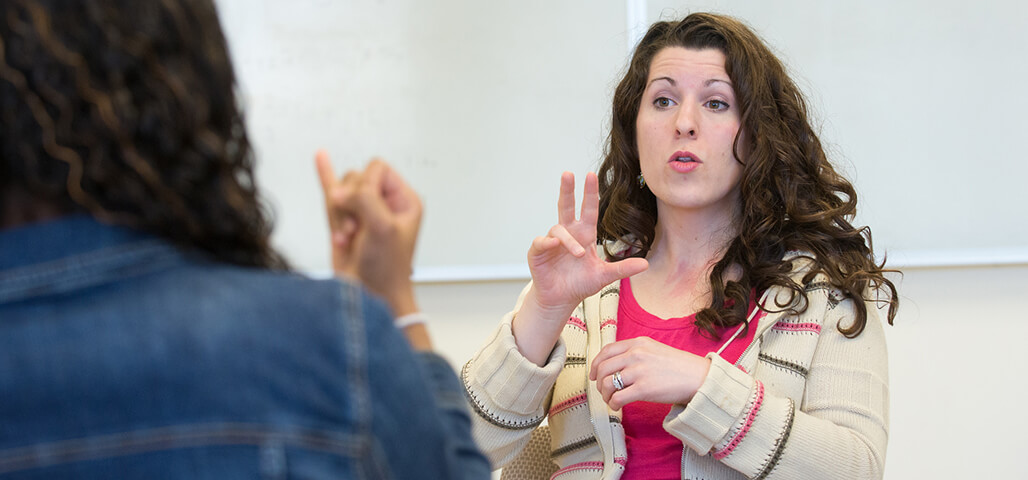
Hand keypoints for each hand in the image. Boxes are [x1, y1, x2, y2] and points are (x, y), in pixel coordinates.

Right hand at [316, 151, 421, 316]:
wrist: (370, 297)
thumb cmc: (387, 269)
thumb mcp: (383, 229)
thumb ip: (366, 200)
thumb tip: (340, 191)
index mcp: (404, 201)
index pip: (378, 169)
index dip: (366, 185)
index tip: (367, 210)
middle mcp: (384, 203)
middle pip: (357, 178)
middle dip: (350, 202)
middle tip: (356, 229)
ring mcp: (363, 212)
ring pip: (340, 191)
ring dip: (338, 215)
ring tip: (347, 237)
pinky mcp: (343, 222)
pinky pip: (332, 192)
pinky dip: (325, 175)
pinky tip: (321, 157)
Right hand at [512, 172, 647, 365]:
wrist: (562, 299)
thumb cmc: (581, 284)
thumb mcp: (604, 276)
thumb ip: (623, 268)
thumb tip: (646, 264)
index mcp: (585, 235)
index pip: (588, 210)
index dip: (590, 193)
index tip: (591, 175)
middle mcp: (568, 234)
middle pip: (566, 207)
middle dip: (567, 190)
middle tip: (568, 174)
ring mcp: (552, 242)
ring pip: (558, 229)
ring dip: (569, 240)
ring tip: (579, 254)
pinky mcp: (539, 252)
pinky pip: (541, 241)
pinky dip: (547, 242)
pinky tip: (552, 244)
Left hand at [588, 337, 710, 410]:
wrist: (699, 378)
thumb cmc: (679, 367)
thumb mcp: (655, 349)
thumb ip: (636, 352)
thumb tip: (617, 365)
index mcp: (638, 343)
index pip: (606, 351)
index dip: (595, 364)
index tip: (594, 374)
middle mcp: (636, 354)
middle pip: (603, 368)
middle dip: (598, 383)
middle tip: (603, 391)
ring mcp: (639, 371)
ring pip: (607, 383)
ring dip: (605, 395)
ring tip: (612, 400)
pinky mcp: (644, 389)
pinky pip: (617, 398)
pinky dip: (613, 404)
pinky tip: (618, 406)